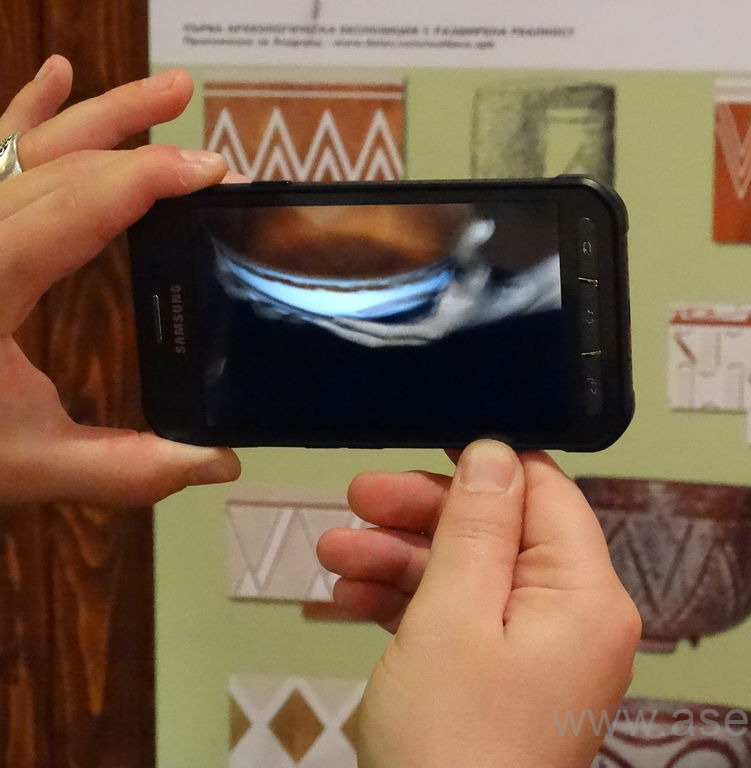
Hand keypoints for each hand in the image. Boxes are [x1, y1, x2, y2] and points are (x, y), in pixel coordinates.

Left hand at [0, 56, 242, 505]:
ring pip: (26, 148)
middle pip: (59, 169)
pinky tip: (58, 75)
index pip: (71, 211)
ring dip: (101, 116)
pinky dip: (25, 112)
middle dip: (141, 149)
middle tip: (214, 156)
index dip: (144, 181)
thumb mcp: (31, 465)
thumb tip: (225, 462)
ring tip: (170, 90)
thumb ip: (128, 467)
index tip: (212, 172)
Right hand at [317, 440, 640, 766]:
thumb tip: (495, 448)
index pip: (547, 493)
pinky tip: (347, 602)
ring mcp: (539, 656)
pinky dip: (409, 609)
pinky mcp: (504, 685)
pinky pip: (462, 625)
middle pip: (502, 534)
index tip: (423, 441)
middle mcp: (575, 619)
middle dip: (424, 515)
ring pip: (472, 579)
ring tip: (330, 553)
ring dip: (402, 562)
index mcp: (586, 594)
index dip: (486, 462)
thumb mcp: (454, 614)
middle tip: (353, 498)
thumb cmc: (451, 737)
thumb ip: (477, 524)